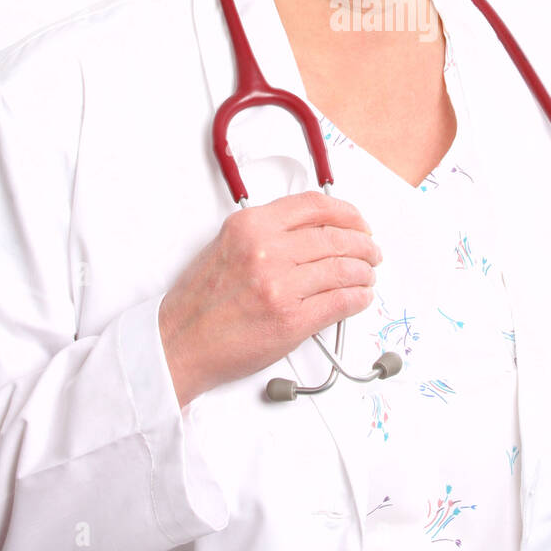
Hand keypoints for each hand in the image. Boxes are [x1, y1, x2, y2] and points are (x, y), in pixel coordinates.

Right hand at [158, 191, 381, 406]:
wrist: (179, 343)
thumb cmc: (200, 302)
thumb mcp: (228, 246)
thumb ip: (268, 233)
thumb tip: (315, 231)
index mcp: (250, 226)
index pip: (314, 206)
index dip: (346, 212)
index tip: (358, 222)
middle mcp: (266, 250)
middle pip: (336, 237)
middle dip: (363, 245)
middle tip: (372, 252)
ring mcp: (280, 286)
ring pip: (344, 269)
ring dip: (364, 272)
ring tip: (367, 276)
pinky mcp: (291, 320)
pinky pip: (340, 303)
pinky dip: (358, 298)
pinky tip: (360, 297)